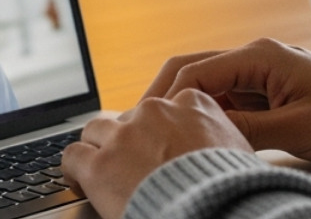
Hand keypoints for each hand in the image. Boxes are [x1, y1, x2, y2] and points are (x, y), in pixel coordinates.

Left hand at [61, 90, 251, 218]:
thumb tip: (220, 148)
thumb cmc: (232, 186)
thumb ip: (220, 137)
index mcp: (191, 103)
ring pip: (96, 130)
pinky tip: (77, 178)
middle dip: (127, 139)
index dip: (157, 130)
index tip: (156, 147)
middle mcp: (155, 111)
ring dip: (97, 148)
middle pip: (129, 117)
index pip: (163, 107)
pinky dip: (72, 167)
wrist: (214, 209)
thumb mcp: (238, 150)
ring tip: (98, 167)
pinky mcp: (100, 165)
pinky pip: (72, 155)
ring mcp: (124, 136)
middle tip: (129, 163)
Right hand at [143, 38, 310, 164]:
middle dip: (162, 97)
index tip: (144, 125)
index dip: (164, 98)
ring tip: (160, 138)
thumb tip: (202, 136)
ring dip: (182, 109)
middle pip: (191, 71)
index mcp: (260, 55)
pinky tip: (194, 139)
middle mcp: (255, 56)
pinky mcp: (265, 92)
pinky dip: (205, 117)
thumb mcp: (298, 130)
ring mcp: (259, 73)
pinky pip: (224, 100)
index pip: (194, 71)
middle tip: (137, 129)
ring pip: (205, 87)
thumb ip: (248, 132)